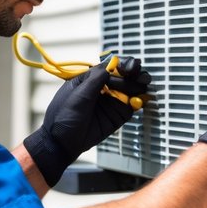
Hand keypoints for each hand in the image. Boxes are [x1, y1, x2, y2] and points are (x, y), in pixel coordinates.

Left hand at [24, 56, 150, 186]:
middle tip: (141, 78)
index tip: (129, 69)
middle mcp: (103, 88)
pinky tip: (142, 100)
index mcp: (91, 79)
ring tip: (143, 86)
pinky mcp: (117, 116)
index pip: (111, 66)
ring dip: (139, 86)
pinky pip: (131, 106)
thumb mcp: (78, 95)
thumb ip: (95, 80)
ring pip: (130, 90)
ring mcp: (111, 101)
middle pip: (124, 76)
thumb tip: (112, 66)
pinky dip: (139, 101)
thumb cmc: (64, 116)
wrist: (62, 142)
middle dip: (134, 74)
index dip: (123, 65)